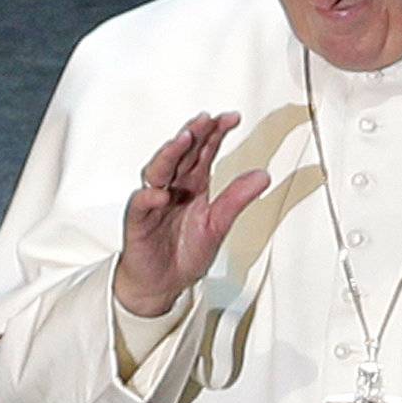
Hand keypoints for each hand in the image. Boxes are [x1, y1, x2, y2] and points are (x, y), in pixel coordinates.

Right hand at [112, 112, 270, 319]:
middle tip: (206, 119)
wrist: (163, 284)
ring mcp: (153, 203)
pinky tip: (160, 194)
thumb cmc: (184, 253)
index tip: (231, 118)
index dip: (216, 132)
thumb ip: (236, 199)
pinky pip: (140, 206)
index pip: (203, 150)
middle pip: (181, 153)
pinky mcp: (139, 223)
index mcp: (192, 184)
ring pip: (158, 171)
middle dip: (193, 133)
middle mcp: (172, 187)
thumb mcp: (218, 225)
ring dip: (169, 154)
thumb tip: (263, 176)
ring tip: (183, 140)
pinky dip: (148, 198)